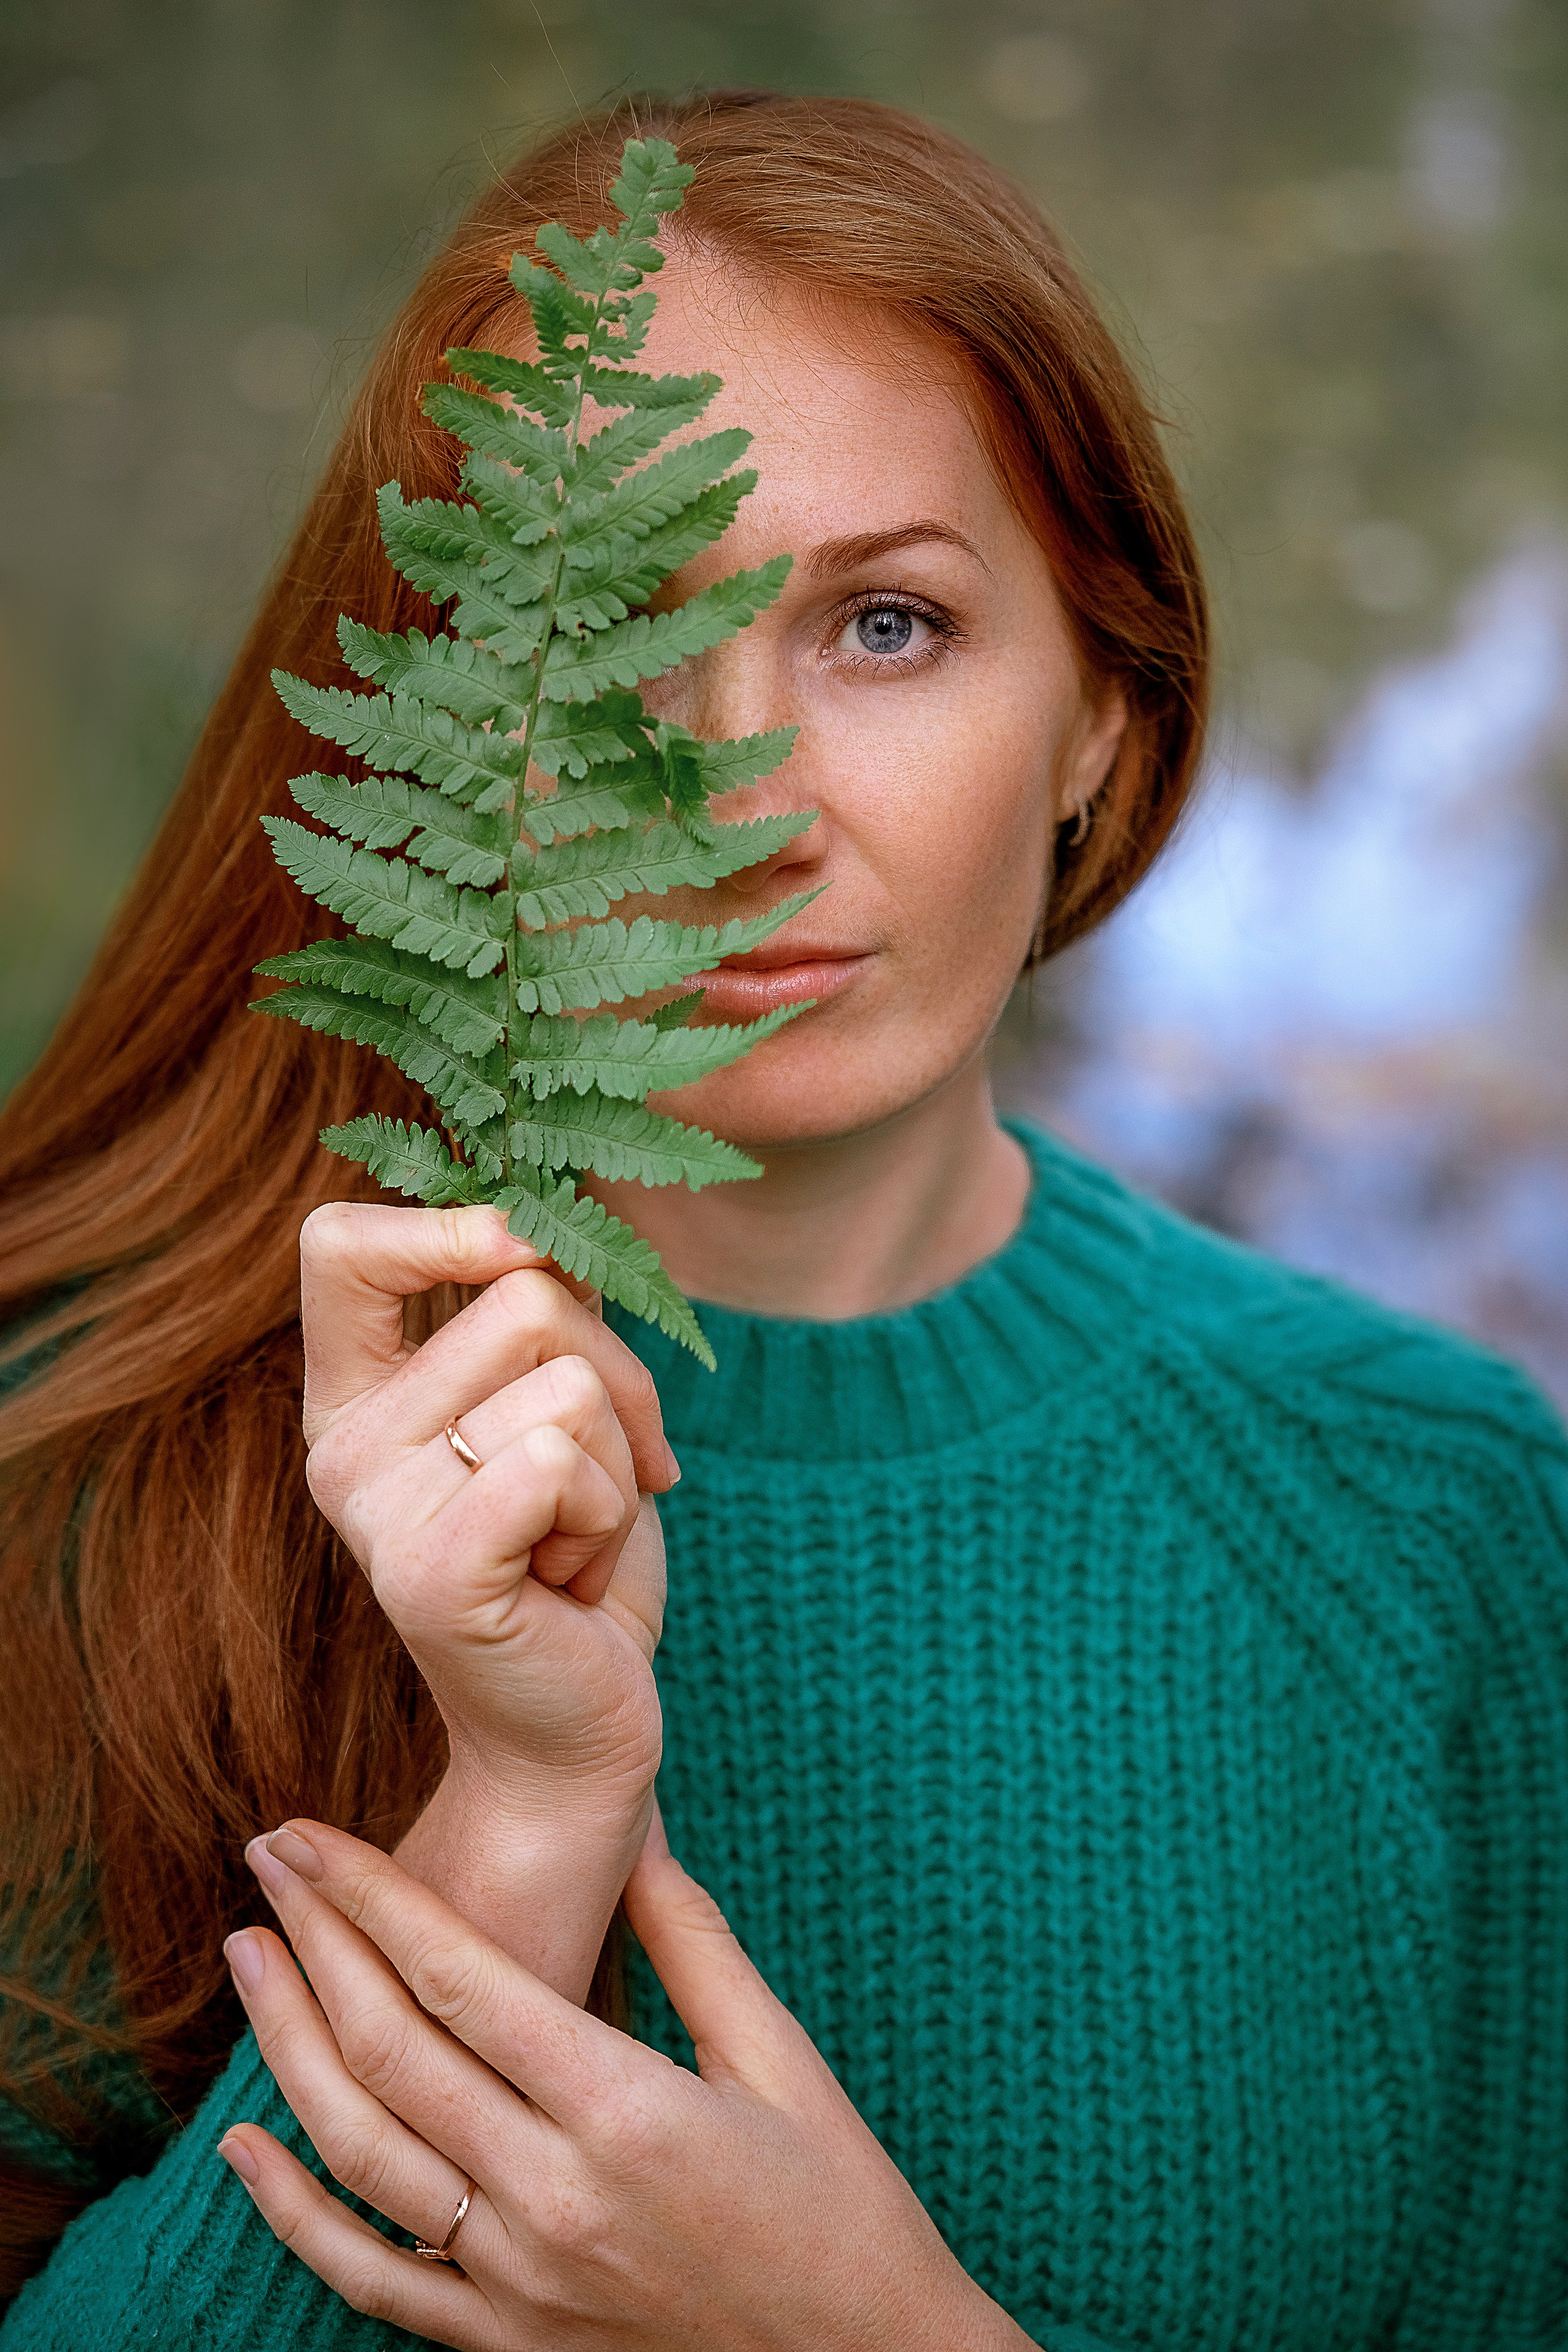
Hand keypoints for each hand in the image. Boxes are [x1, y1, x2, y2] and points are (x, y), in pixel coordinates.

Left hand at [219, 1818, 1031, 2351]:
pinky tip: (241, 2147)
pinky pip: (370, 2280)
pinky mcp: (506, 2344)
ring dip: (285, 2048)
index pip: (460, 1979)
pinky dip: (292, 2215)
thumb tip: (637, 1829)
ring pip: (360, 2153)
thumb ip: (693, 1941)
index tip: (312, 1833)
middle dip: (315, 1944)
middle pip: (391, 2051)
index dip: (372, 1895)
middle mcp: (555, 2197)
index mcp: (626, 2110)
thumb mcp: (781, 2058)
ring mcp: (520, 2282)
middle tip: (264, 1863)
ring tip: (246, 1962)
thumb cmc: (840, 2205)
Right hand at [298, 1200, 674, 1817]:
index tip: (532, 1263)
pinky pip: (564, 1457)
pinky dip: (611, 1512)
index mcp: (354, 1397)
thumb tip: (552, 1219)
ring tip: (576, 1536)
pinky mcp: (432, 1571)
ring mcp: (376, 1510)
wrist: (579, 1727)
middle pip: (524, 1294)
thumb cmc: (576, 1556)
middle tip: (598, 1480)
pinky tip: (573, 1578)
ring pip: (566, 1379)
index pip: (338, 1244)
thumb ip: (538, 1310)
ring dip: (619, 1459)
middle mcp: (342, 1447)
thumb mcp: (561, 1403)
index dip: (453, 1226)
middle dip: (614, 1379)